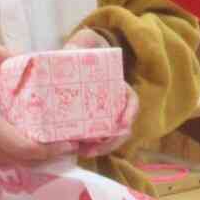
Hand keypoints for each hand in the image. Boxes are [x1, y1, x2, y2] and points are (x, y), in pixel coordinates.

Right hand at [0, 46, 77, 174]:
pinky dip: (10, 156)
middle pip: (24, 158)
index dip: (49, 148)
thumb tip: (15, 52)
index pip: (24, 147)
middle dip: (47, 152)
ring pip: (12, 163)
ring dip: (29, 154)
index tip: (69, 141)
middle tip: (68, 140)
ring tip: (49, 140)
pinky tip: (21, 144)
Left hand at [61, 28, 138, 155]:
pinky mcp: (93, 123)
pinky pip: (98, 139)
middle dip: (112, 140)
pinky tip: (78, 150)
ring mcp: (106, 115)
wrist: (76, 59)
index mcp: (119, 86)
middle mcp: (116, 104)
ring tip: (84, 152)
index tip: (122, 124)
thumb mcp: (83, 47)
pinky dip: (92, 147)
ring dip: (102, 148)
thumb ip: (77, 48)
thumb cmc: (83, 53)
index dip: (129, 113)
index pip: (131, 101)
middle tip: (94, 147)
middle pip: (123, 127)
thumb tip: (68, 51)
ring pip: (112, 137)